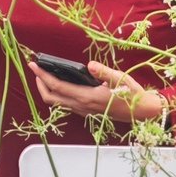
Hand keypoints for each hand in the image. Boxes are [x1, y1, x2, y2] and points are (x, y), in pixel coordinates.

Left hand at [28, 58, 161, 124]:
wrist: (141, 111)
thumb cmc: (132, 94)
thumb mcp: (120, 79)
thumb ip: (103, 71)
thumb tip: (90, 65)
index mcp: (87, 97)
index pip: (57, 86)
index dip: (42, 75)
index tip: (33, 64)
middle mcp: (82, 106)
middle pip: (51, 98)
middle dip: (40, 84)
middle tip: (37, 69)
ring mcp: (84, 111)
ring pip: (57, 103)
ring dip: (48, 90)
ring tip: (46, 75)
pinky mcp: (87, 112)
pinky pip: (66, 104)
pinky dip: (58, 94)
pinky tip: (62, 84)